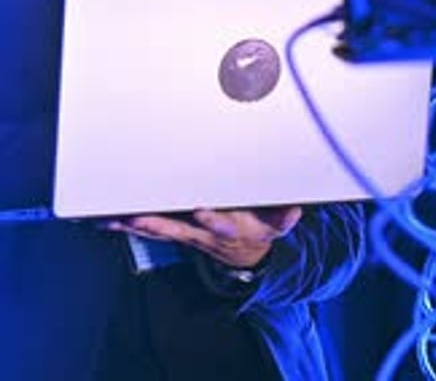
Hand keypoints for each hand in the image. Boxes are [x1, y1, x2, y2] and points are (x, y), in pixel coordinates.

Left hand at [104, 205, 301, 267]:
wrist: (248, 257)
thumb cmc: (259, 227)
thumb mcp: (275, 225)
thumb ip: (283, 219)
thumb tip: (295, 212)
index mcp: (231, 229)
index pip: (221, 225)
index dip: (211, 220)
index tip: (200, 211)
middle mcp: (205, 236)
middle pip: (180, 231)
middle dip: (159, 225)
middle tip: (139, 218)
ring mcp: (190, 237)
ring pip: (161, 232)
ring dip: (138, 226)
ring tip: (116, 218)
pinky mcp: (178, 235)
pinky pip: (151, 232)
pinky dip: (129, 227)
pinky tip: (109, 220)